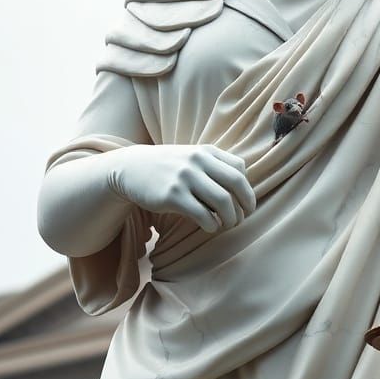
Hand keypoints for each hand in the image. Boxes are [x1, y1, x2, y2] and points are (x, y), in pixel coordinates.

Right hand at [106, 144, 256, 232]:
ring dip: (230, 218)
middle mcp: (197, 161)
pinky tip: (210, 227)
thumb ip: (217, 164)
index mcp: (206, 152)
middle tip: (241, 219)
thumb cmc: (168, 167)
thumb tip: (244, 183)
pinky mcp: (172, 195)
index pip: (239, 169)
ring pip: (222, 200)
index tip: (246, 205)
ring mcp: (185, 177)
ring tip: (226, 225)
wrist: (131, 169)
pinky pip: (202, 214)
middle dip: (245, 205)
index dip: (248, 191)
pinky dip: (212, 225)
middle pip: (236, 184)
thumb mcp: (192, 157)